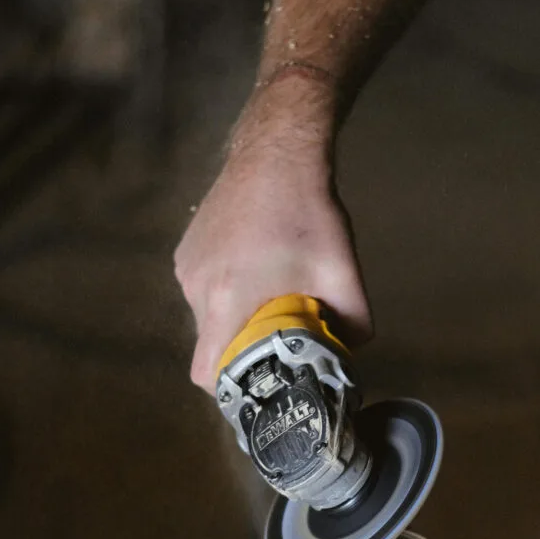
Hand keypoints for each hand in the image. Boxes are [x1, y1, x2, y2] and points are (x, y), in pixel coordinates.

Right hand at [174, 75, 371, 392]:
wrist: (277, 150)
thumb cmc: (309, 215)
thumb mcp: (344, 275)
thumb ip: (354, 326)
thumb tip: (351, 353)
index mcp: (227, 301)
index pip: (207, 374)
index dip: (230, 387)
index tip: (257, 381)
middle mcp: (196, 289)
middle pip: (211, 346)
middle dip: (243, 349)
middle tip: (279, 334)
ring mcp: (186, 268)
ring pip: (207, 318)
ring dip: (235, 318)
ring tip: (269, 293)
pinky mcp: (185, 251)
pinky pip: (202, 291)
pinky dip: (225, 293)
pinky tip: (254, 268)